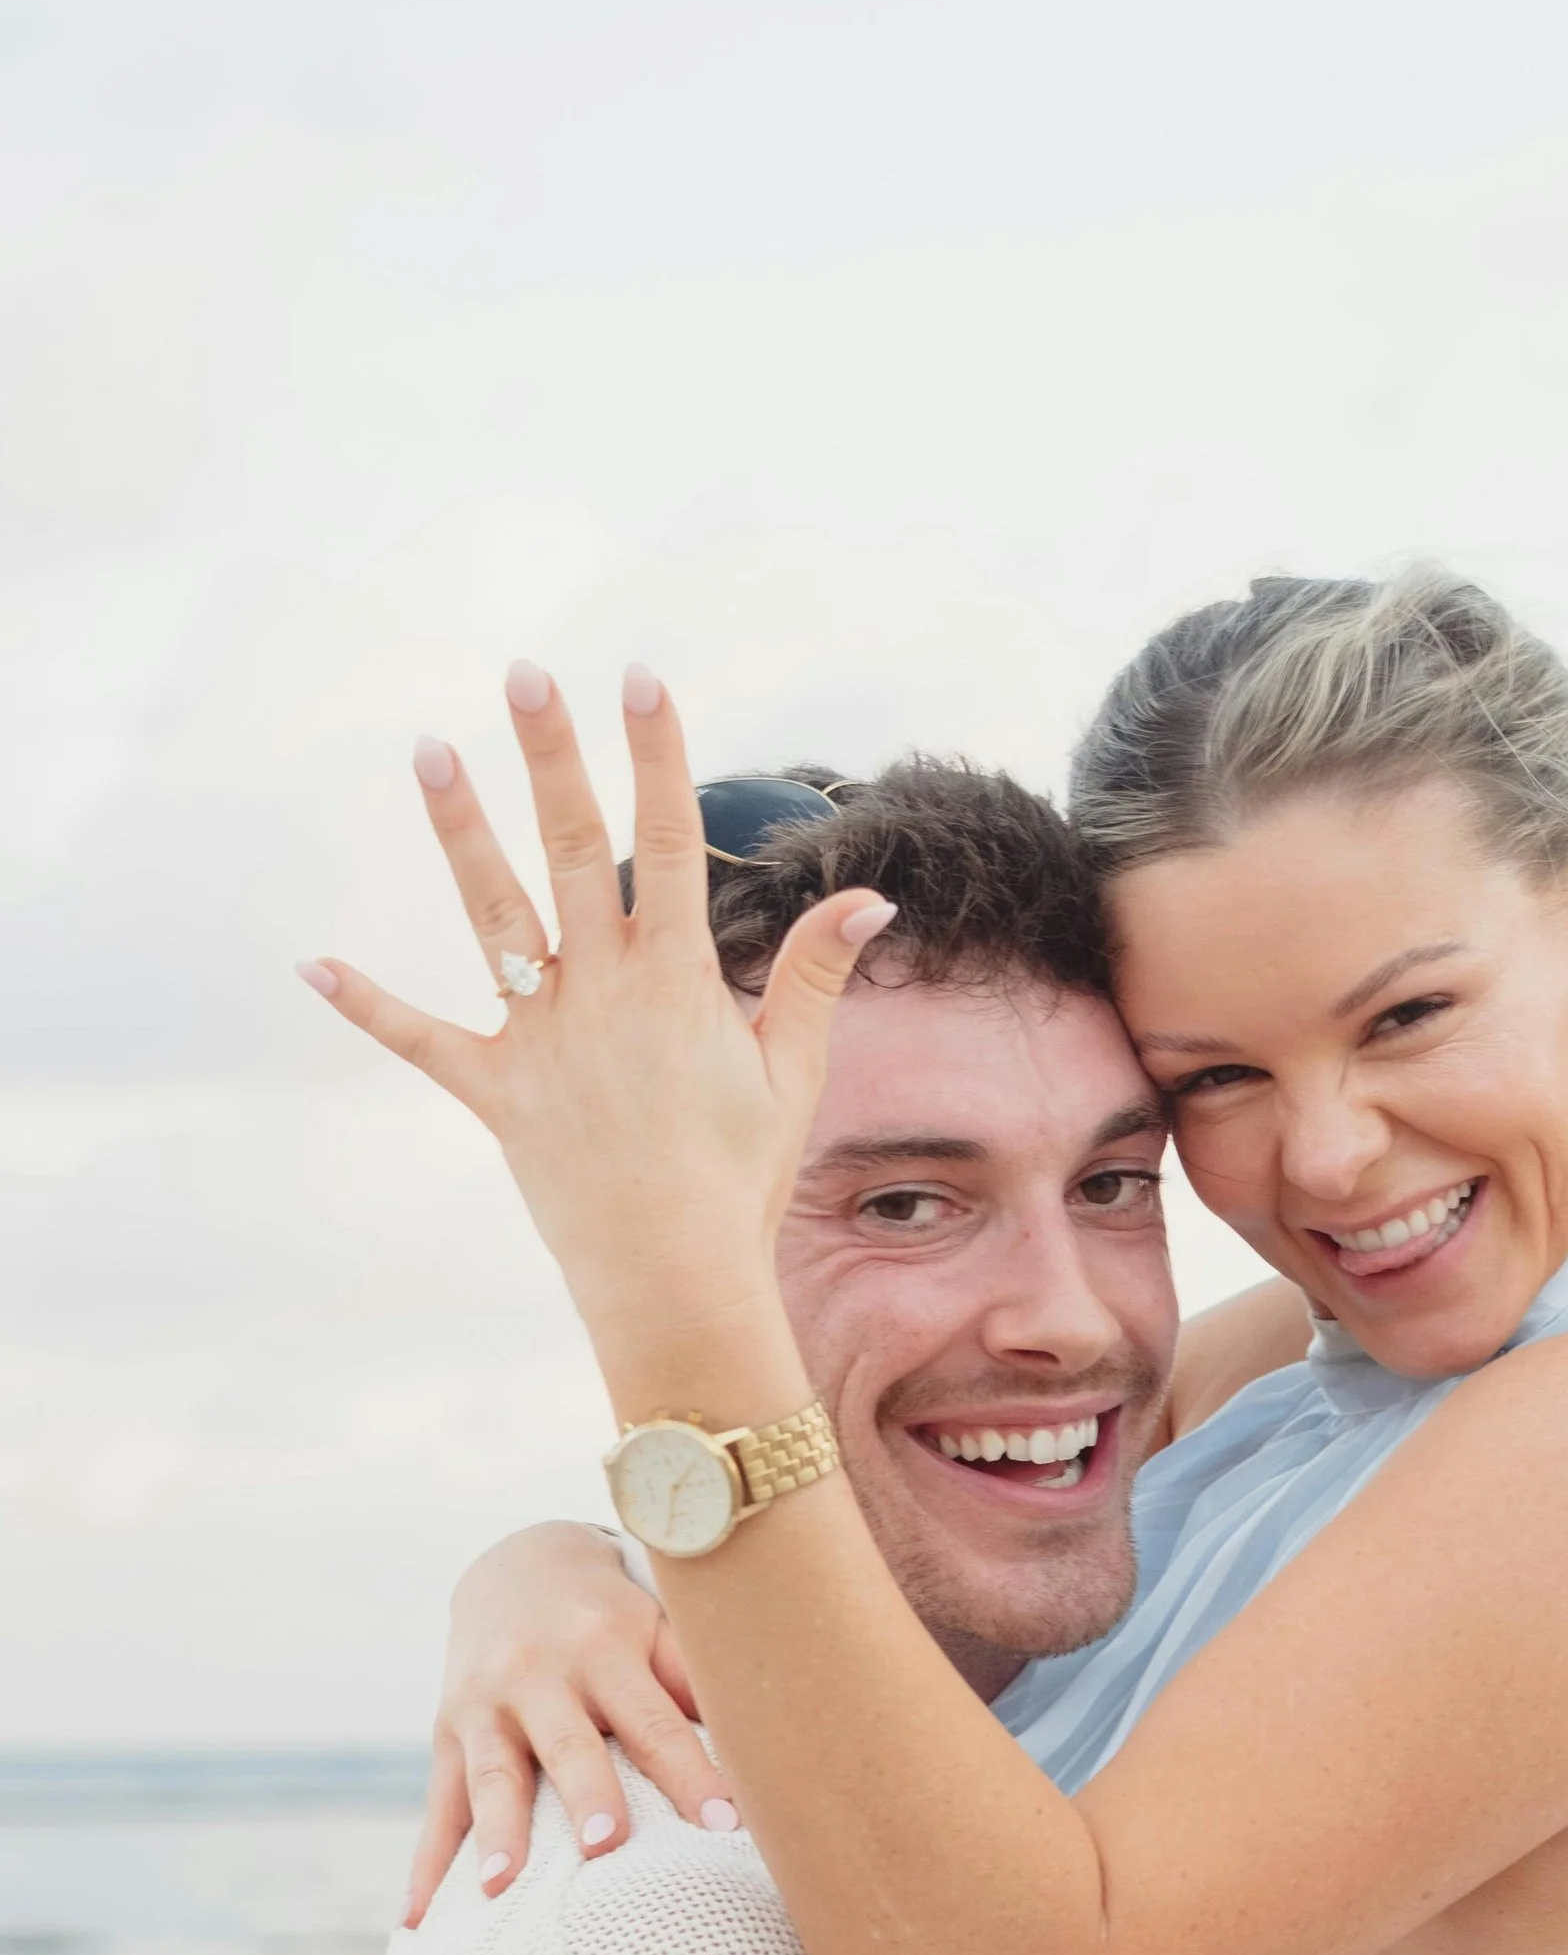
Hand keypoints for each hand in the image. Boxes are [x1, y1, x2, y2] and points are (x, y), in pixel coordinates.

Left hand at [297, 661, 893, 1391]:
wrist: (674, 1278)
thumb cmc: (741, 1178)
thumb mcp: (791, 1072)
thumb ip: (815, 975)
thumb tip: (867, 898)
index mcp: (677, 981)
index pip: (672, 842)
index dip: (657, 756)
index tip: (641, 679)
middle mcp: (601, 993)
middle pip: (573, 849)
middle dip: (552, 757)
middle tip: (525, 675)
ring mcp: (541, 1039)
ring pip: (492, 914)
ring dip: (460, 828)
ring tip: (432, 748)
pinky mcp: (495, 1093)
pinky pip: (423, 1041)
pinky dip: (371, 1006)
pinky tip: (312, 966)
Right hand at [402, 1522, 733, 1926]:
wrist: (514, 1568)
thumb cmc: (612, 1617)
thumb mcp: (656, 1625)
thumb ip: (695, 1681)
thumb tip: (759, 1746)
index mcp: (602, 1650)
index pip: (654, 1720)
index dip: (688, 1771)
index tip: (723, 1823)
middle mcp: (535, 1676)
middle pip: (567, 1744)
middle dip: (585, 1795)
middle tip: (604, 1847)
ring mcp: (482, 1708)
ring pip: (490, 1776)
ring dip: (496, 1834)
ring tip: (501, 1888)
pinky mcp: (444, 1737)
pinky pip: (436, 1808)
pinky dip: (426, 1867)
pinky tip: (418, 1920)